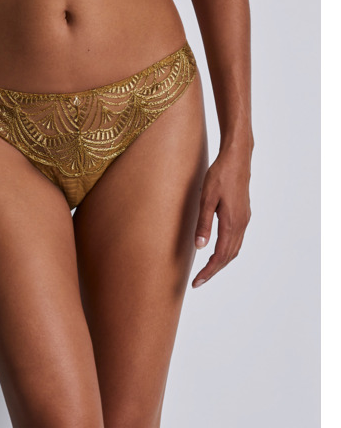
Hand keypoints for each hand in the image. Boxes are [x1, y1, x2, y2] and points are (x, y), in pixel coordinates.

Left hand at [192, 145, 251, 287]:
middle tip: (198, 281)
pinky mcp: (243, 214)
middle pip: (228, 256)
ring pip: (234, 249)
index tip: (196, 282)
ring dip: (221, 262)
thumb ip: (204, 223)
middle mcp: (241, 224)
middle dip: (213, 271)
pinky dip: (227, 251)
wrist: (237, 158)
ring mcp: (244, 219)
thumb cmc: (220, 175)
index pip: (219, 256)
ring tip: (206, 270)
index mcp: (231, 223)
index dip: (208, 271)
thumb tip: (200, 247)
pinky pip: (236, 240)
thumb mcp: (207, 199)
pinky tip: (218, 250)